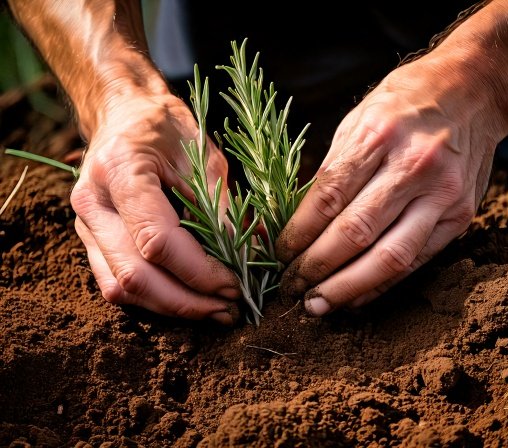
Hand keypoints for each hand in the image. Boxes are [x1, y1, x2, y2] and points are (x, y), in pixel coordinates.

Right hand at [70, 94, 240, 323]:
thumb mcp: (204, 156)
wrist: (125, 113)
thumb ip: (220, 208)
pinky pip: (115, 283)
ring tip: (213, 310)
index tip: (236, 283)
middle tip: (229, 308)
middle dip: (187, 301)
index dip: (200, 271)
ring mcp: (85, 224)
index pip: (157, 240)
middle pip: (135, 275)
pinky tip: (186, 299)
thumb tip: (246, 258)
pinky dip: (153, 298)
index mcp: (120, 170)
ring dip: (171, 307)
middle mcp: (92, 202)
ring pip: (121, 289)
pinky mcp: (91, 239)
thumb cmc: (167, 127)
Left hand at [276, 59, 497, 315]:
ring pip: (390, 257)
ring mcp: (443, 195)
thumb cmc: (404, 103)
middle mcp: (414, 166)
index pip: (328, 197)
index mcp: (379, 135)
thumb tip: (293, 221)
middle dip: (316, 267)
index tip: (276, 255)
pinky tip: (355, 297)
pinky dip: (381, 285)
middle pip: (356, 232)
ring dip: (347, 288)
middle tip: (289, 287)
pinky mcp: (461, 216)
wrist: (473, 91)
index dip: (297, 234)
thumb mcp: (357, 121)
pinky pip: (416, 261)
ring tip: (317, 305)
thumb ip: (330, 172)